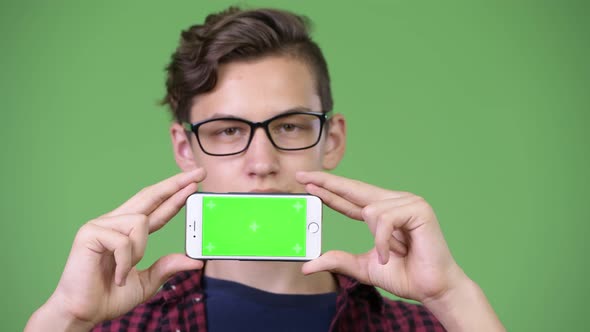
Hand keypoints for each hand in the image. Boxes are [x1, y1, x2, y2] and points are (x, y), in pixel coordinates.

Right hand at [27, 169, 205, 329]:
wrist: (83, 313)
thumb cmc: (110, 297)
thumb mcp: (147, 283)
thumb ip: (168, 268)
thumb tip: (196, 261)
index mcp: (129, 232)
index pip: (157, 207)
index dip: (176, 195)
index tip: (194, 182)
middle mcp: (115, 222)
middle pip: (150, 195)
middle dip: (175, 184)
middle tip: (199, 173)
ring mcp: (101, 225)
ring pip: (140, 222)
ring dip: (138, 250)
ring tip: (125, 270)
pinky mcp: (89, 233)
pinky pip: (123, 241)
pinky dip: (124, 262)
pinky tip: (117, 275)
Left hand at [296, 171, 465, 302]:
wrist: (431, 289)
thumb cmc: (404, 275)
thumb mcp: (363, 268)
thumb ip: (338, 261)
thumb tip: (308, 266)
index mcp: (381, 214)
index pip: (349, 199)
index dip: (328, 190)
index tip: (307, 182)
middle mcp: (394, 202)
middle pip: (354, 188)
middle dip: (326, 182)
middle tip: (301, 176)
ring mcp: (407, 202)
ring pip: (370, 210)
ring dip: (378, 239)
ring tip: (393, 253)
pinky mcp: (418, 208)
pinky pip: (385, 219)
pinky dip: (384, 242)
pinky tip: (395, 253)